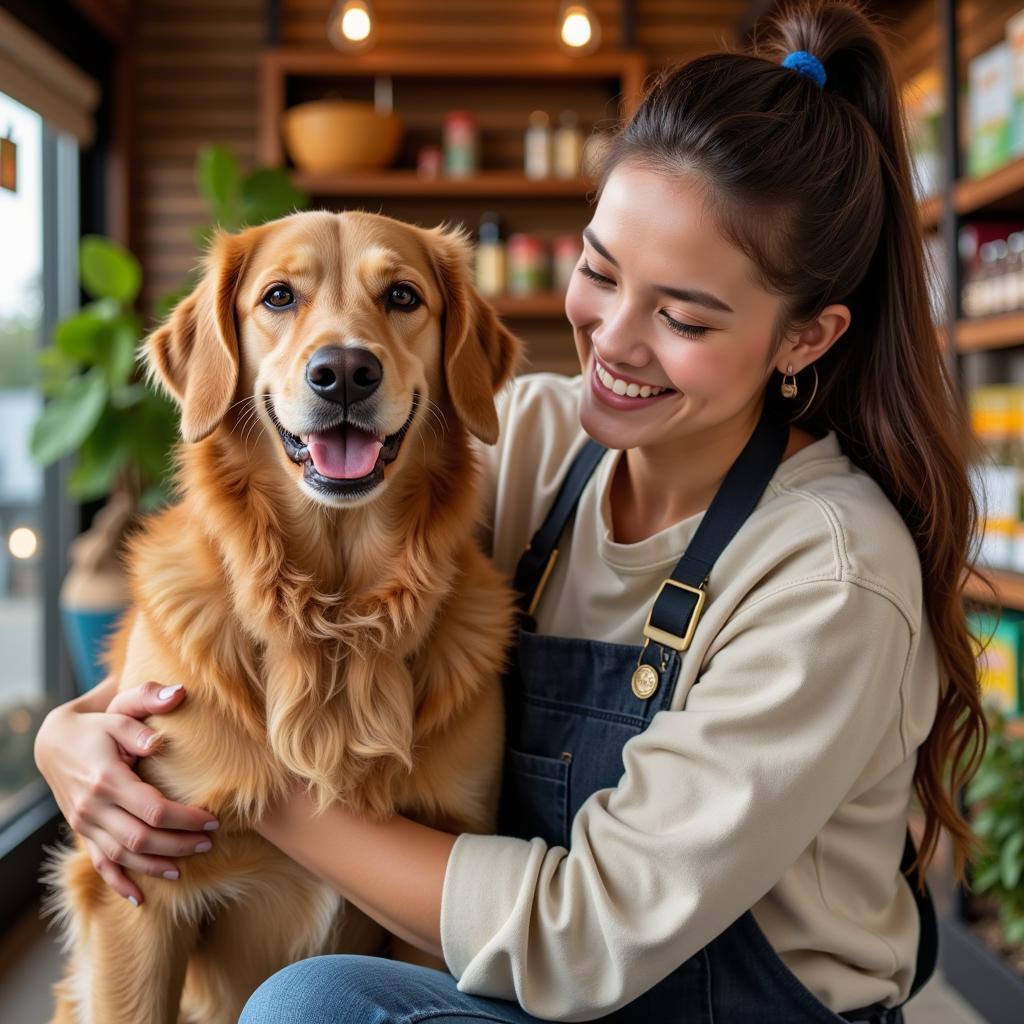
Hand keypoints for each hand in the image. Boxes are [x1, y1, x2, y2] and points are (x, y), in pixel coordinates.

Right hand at [34, 679, 218, 905]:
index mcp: (108, 779)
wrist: (55, 741)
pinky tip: (141, 898)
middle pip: (141, 839)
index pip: (153, 810)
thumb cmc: (99, 723)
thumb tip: (178, 696)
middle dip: (179, 845)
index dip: (186, 819)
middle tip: (210, 843)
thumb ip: (148, 701)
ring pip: (123, 857)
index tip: (213, 819)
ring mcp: (85, 823)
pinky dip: (120, 883)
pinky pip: (101, 864)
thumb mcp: (121, 708)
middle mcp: (93, 807)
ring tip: (186, 866)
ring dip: (156, 865)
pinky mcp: (83, 832)